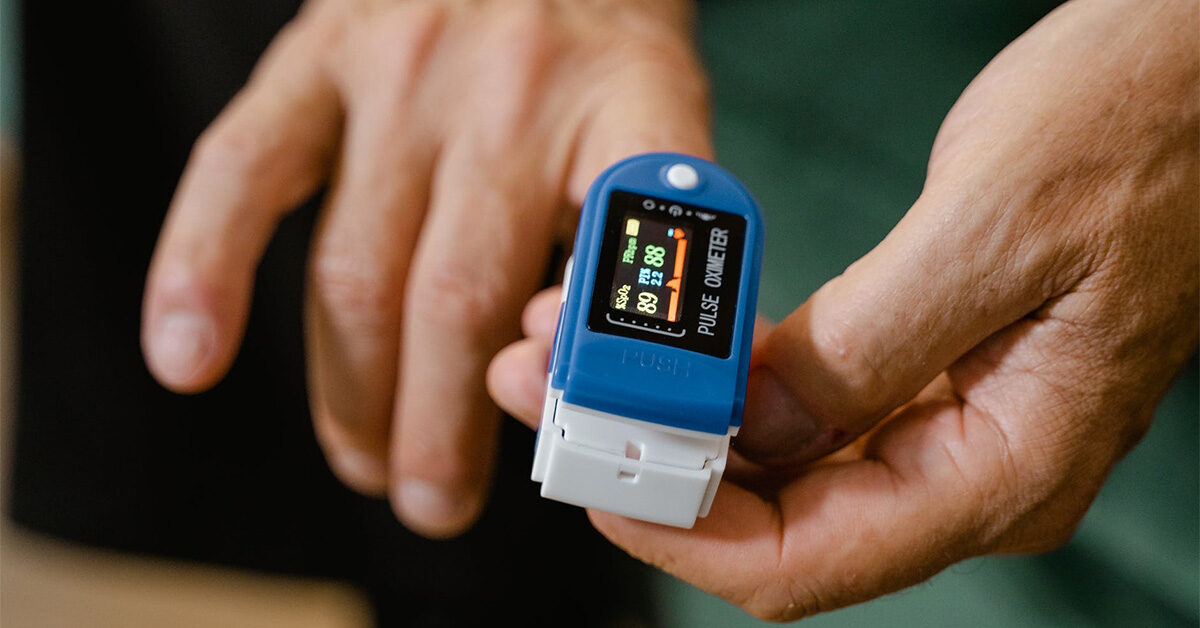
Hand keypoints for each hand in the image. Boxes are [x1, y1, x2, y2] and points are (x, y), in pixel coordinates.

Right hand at [140, 0, 710, 537]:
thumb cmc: (597, 48)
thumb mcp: (657, 125)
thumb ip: (630, 244)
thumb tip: (582, 381)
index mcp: (628, 104)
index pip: (620, 257)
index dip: (585, 372)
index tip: (565, 449)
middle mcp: (512, 87)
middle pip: (459, 299)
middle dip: (442, 428)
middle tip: (437, 502)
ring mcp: (402, 71)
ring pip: (359, 272)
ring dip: (357, 395)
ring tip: (370, 463)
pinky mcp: (316, 57)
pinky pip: (243, 172)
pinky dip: (203, 271)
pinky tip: (188, 355)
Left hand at [489, 0, 1197, 618]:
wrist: (1198, 77)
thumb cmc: (1138, 133)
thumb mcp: (991, 230)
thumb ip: (864, 348)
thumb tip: (748, 429)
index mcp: (1003, 468)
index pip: (808, 558)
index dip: (683, 533)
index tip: (596, 476)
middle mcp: (971, 471)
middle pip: (781, 522)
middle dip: (661, 470)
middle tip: (559, 402)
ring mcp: (947, 428)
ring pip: (785, 468)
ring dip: (685, 423)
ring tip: (590, 362)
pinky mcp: (927, 378)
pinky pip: (808, 411)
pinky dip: (733, 384)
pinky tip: (679, 349)